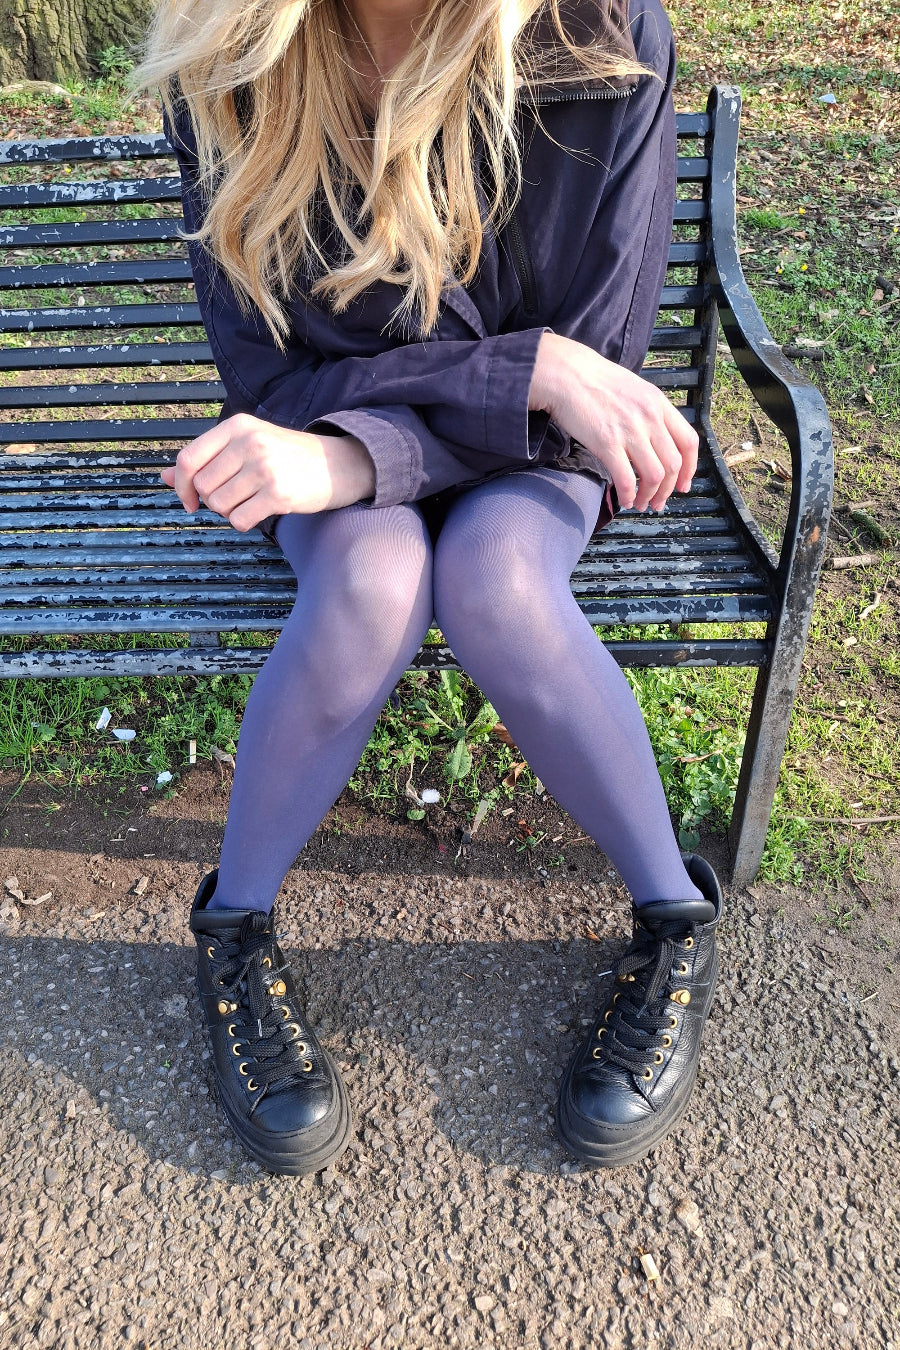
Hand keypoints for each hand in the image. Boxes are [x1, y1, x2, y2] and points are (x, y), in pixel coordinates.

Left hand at [160, 414, 375, 530]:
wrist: (337, 465)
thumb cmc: (286, 457)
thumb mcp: (245, 446)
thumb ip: (205, 460)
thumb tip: (162, 477)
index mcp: (237, 425)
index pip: (188, 459)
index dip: (180, 485)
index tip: (189, 500)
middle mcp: (249, 442)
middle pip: (203, 486)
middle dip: (213, 500)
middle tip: (236, 496)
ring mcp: (265, 467)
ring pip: (220, 505)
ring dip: (230, 512)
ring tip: (250, 501)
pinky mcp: (278, 493)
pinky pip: (240, 521)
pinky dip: (244, 523)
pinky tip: (260, 511)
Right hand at [529, 333, 698, 511]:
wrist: (566, 374)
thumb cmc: (595, 381)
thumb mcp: (635, 390)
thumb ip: (649, 413)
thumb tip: (656, 442)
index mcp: (659, 404)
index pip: (688, 442)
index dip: (690, 469)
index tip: (683, 484)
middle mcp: (650, 418)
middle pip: (673, 464)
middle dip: (668, 490)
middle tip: (657, 502)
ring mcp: (630, 431)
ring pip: (654, 475)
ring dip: (650, 496)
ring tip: (641, 503)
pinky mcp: (607, 443)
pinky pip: (626, 479)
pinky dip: (629, 495)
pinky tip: (624, 500)